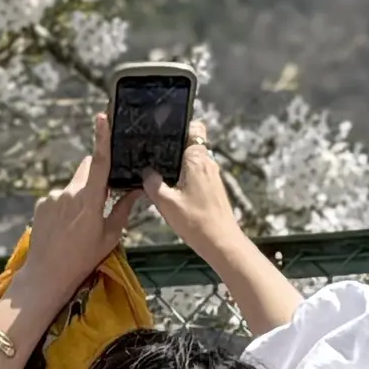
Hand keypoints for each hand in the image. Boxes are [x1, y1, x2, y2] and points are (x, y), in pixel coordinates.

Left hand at [18, 112, 128, 309]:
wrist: (47, 274)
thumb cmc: (83, 258)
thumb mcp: (110, 236)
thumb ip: (123, 210)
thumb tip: (136, 191)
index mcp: (90, 199)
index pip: (99, 162)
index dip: (101, 137)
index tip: (102, 117)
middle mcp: (70, 192)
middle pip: (87, 170)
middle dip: (96, 177)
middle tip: (102, 200)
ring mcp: (53, 197)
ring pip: (74, 185)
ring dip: (80, 195)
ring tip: (79, 223)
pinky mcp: (42, 203)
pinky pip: (59, 196)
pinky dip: (66, 205)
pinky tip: (65, 226)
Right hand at [142, 121, 238, 252]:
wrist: (222, 243)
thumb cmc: (196, 221)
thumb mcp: (166, 203)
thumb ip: (153, 183)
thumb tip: (146, 172)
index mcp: (197, 158)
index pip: (193, 127)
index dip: (178, 125)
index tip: (160, 129)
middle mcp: (207, 161)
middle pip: (189, 142)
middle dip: (171, 145)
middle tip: (150, 151)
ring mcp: (212, 174)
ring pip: (191, 158)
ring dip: (176, 162)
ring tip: (155, 169)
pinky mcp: (212, 186)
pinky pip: (195, 171)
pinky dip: (182, 174)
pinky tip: (169, 186)